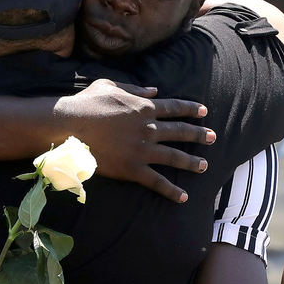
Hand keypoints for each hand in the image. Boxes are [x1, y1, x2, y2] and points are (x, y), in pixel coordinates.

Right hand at [56, 79, 215, 202]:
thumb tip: (154, 90)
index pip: (174, 108)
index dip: (190, 109)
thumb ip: (135, 88)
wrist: (69, 125)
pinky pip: (157, 182)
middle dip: (198, 135)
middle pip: (180, 132)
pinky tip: (183, 197)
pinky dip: (171, 191)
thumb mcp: (110, 85)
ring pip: (174, 157)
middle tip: (213, 137)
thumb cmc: (86, 103)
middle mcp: (149, 129)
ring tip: (204, 166)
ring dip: (191, 162)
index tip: (203, 112)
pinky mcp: (133, 169)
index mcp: (144, 107)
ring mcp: (143, 150)